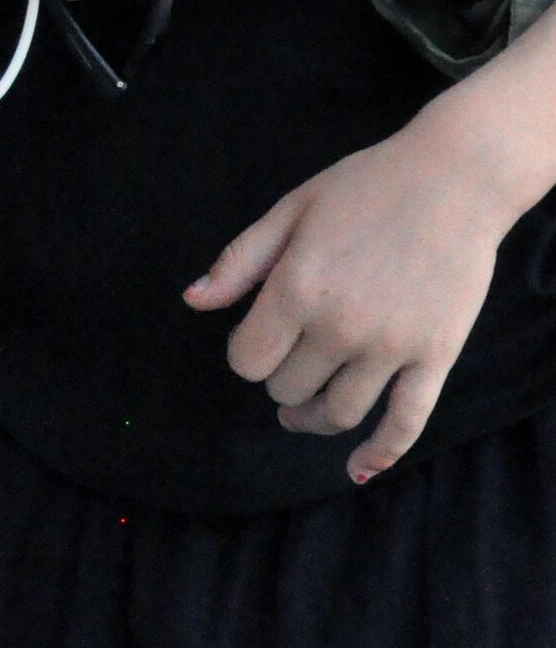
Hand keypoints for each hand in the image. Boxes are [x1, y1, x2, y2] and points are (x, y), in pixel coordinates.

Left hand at [183, 111, 511, 479]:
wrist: (453, 179)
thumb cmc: (365, 187)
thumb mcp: (290, 210)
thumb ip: (240, 262)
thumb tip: (193, 303)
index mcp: (298, 289)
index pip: (247, 361)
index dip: (244, 352)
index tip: (256, 336)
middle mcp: (341, 326)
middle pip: (288, 388)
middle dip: (279, 376)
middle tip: (286, 358)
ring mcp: (391, 347)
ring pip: (338, 413)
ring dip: (312, 418)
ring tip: (302, 410)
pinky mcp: (435, 357)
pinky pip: (405, 422)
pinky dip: (379, 453)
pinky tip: (357, 468)